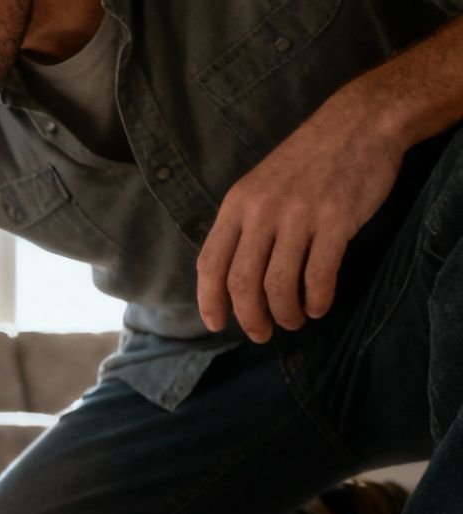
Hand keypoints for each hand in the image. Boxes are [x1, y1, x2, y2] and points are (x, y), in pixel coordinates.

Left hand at [197, 90, 406, 342]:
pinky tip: (319, 306)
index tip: (217, 325)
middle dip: (249, 318)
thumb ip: (244, 225)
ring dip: (284, 313)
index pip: (210, 263)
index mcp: (237, 204)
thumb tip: (231, 277)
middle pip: (242, 282)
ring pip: (278, 284)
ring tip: (293, 320)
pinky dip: (316, 299)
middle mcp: (262, 211)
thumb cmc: (309, 160)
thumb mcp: (260, 186)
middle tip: (261, 333)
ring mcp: (299, 216)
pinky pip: (319, 275)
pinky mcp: (336, 220)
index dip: (210, 301)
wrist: (360, 123)